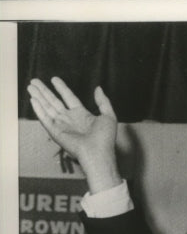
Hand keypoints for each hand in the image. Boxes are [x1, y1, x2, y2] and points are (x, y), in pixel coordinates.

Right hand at [28, 77, 120, 192]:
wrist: (98, 153)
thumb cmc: (105, 139)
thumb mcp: (109, 117)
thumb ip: (104, 102)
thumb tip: (98, 88)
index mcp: (82, 115)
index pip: (69, 98)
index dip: (62, 88)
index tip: (54, 79)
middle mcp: (70, 120)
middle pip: (54, 101)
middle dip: (44, 91)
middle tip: (34, 81)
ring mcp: (62, 126)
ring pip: (47, 108)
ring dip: (38, 97)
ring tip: (30, 86)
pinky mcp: (56, 133)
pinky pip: (45, 119)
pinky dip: (38, 109)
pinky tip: (32, 99)